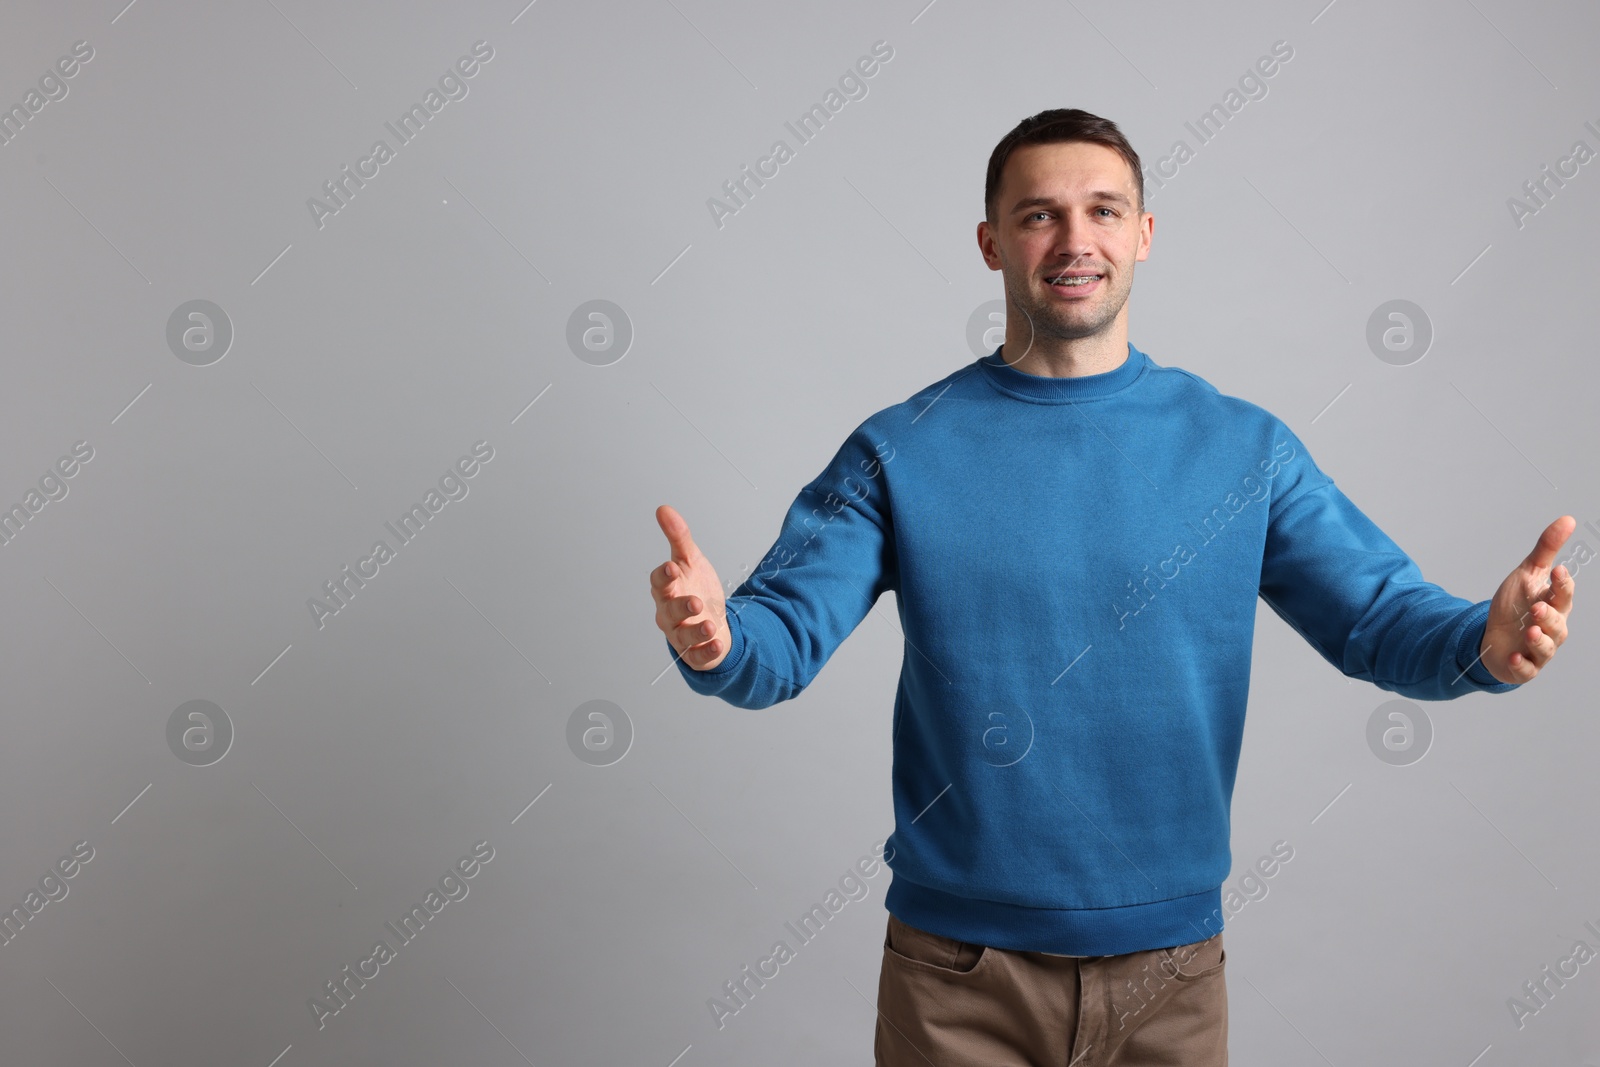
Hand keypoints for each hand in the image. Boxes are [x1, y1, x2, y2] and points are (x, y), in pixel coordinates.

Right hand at [652, 504, 732, 670]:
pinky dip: (706, 651)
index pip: (659, 582)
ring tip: (710, 625)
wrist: (711, 619)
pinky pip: (698, 655)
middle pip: (670, 611)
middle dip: (681, 606)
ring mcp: (681, 634)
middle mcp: (669, 613)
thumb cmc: (695, 588)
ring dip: (695, 631)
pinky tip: (717, 643)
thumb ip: (678, 537)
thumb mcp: (691, 561)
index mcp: (667, 589)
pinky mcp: (694, 652)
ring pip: (683, 635)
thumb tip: (664, 509)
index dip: (663, 576)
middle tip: (695, 602)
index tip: (672, 568)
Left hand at [1478, 515, 1576, 683]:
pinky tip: (1512, 655)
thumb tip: (1568, 519)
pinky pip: (1526, 669)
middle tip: (1536, 608)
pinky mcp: (1522, 666)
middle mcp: (1551, 628)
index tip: (1559, 571)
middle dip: (1548, 616)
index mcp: (1554, 605)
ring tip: (1528, 630)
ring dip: (1538, 640)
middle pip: (1557, 623)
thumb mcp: (1528, 574)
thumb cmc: (1516, 604)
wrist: (1494, 635)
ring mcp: (1537, 649)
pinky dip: (1520, 663)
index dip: (1563, 584)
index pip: (1564, 594)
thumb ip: (1547, 549)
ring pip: (1546, 647)